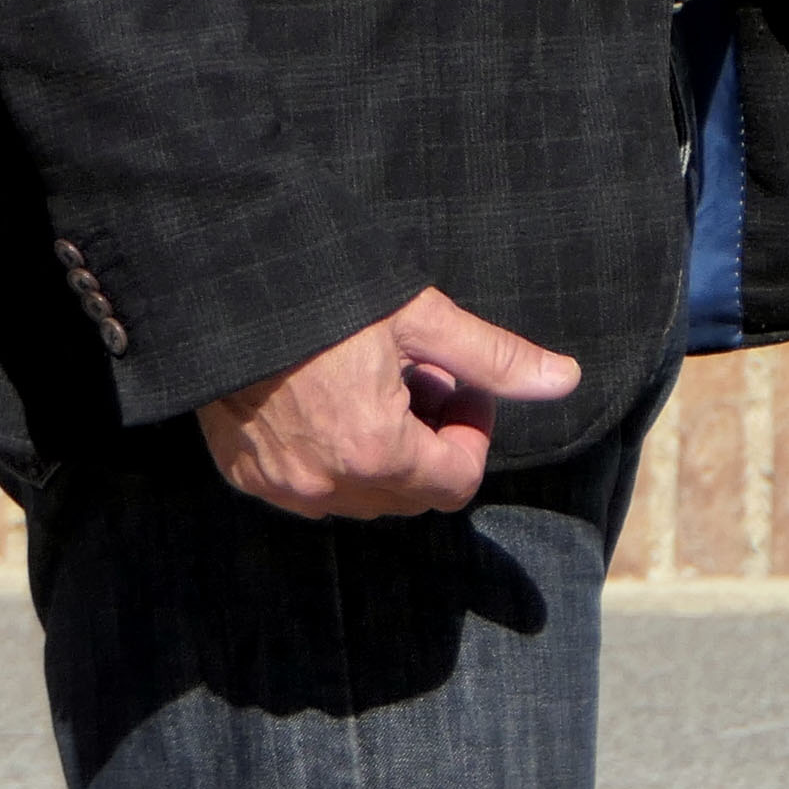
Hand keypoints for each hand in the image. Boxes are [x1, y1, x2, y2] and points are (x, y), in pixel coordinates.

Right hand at [199, 288, 581, 519]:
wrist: (223, 293)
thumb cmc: (328, 298)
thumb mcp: (422, 319)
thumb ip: (495, 358)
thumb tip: (565, 380)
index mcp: (376, 451)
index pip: (457, 483)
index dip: (472, 433)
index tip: (461, 385)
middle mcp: (325, 485)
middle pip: (412, 493)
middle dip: (431, 442)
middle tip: (421, 377)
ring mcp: (279, 486)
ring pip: (361, 495)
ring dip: (385, 453)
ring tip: (376, 383)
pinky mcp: (244, 475)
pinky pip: (309, 487)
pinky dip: (333, 456)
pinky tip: (330, 400)